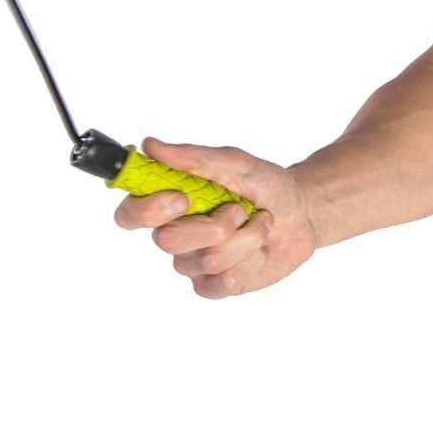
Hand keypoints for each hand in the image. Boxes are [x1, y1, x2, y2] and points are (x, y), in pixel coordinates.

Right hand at [113, 135, 318, 298]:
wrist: (303, 214)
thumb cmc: (267, 185)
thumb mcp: (239, 164)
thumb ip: (196, 158)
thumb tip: (151, 146)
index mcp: (171, 202)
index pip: (129, 214)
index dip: (147, 210)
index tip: (181, 198)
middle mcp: (175, 234)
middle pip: (168, 241)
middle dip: (213, 224)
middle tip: (239, 209)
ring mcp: (193, 263)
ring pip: (206, 260)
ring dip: (245, 237)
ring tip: (259, 223)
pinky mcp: (214, 286)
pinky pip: (223, 282)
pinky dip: (250, 260)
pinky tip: (258, 249)